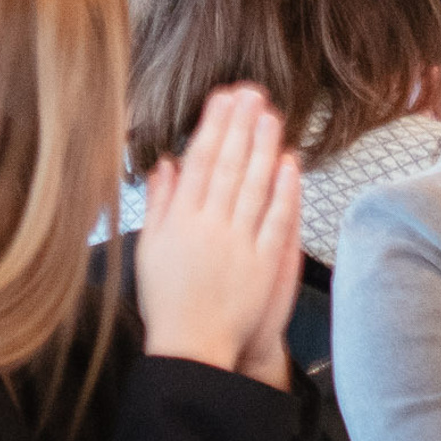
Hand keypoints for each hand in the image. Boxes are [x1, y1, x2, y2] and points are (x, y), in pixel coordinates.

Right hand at [135, 85, 301, 388]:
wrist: (191, 347)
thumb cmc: (167, 299)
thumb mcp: (151, 248)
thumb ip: (161, 203)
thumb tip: (166, 163)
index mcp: (180, 220)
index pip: (199, 162)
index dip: (213, 126)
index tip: (223, 98)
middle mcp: (209, 226)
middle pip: (229, 166)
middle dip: (241, 126)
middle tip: (252, 93)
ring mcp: (238, 244)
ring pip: (254, 186)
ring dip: (263, 148)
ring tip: (271, 116)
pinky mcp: (262, 264)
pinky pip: (275, 221)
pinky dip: (284, 191)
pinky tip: (290, 164)